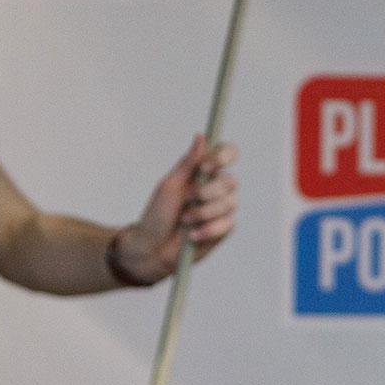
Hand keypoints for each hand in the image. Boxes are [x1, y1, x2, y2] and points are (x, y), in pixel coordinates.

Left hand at [110, 137, 238, 284]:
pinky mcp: (224, 229)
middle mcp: (216, 189)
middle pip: (231, 181)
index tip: (206, 167)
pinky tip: (192, 235)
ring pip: (229, 203)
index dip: (223, 157)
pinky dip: (207, 229)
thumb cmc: (157, 215)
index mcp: (203, 173)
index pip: (227, 154)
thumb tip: (201, 136)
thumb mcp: (170, 185)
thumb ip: (188, 163)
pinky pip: (227, 224)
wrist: (153, 249)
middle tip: (189, 199)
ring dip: (204, 212)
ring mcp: (222, 209)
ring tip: (185, 221)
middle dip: (208, 191)